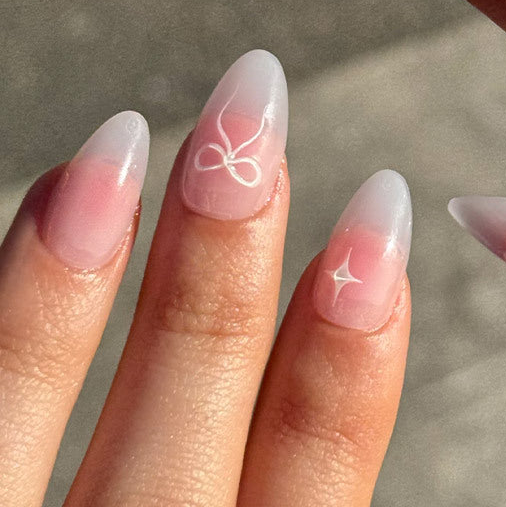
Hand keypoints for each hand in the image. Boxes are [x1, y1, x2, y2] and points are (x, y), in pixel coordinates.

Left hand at [0, 50, 409, 506]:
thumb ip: (248, 455)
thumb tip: (346, 288)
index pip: (315, 477)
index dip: (354, 353)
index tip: (381, 219)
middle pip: (194, 426)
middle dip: (228, 266)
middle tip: (254, 121)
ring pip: (42, 417)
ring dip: (92, 274)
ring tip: (129, 139)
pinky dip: (16, 305)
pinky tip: (58, 191)